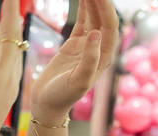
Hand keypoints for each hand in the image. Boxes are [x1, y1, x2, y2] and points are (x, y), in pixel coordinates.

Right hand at [28, 0, 116, 121]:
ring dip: (92, 1)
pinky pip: (82, 21)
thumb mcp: (78, 81)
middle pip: (103, 17)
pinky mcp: (74, 44)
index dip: (106, 7)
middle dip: (100, 1)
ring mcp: (87, 45)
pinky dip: (83, 7)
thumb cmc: (63, 97)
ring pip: (93, 16)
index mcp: (104, 56)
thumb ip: (90, 60)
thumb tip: (96, 34)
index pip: (110, 25)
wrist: (47, 104)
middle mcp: (99, 48)